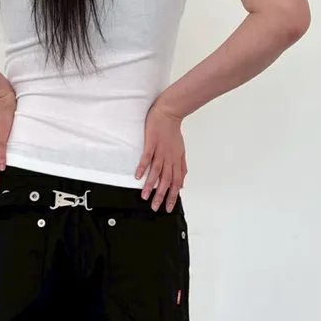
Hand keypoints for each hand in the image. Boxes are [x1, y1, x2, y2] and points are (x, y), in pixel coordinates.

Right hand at [136, 95, 187, 211]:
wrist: (169, 112)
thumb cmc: (173, 132)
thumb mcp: (181, 151)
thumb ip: (182, 167)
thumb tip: (182, 183)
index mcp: (176, 161)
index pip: (176, 182)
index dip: (173, 196)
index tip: (168, 207)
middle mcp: (169, 158)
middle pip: (166, 181)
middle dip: (161, 196)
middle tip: (155, 207)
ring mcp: (160, 151)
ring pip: (156, 172)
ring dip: (150, 185)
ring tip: (145, 196)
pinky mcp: (152, 143)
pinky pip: (147, 157)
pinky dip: (143, 167)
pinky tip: (138, 176)